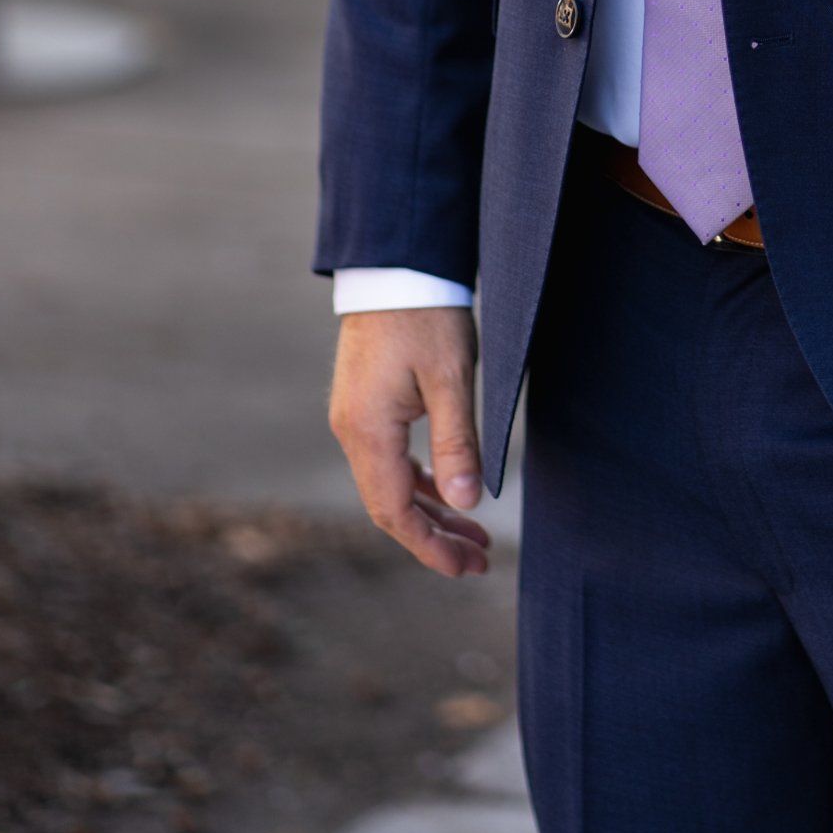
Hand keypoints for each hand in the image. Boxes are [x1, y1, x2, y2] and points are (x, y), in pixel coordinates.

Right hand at [330, 308, 491, 578]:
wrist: (396, 264)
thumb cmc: (426, 314)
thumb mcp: (451, 379)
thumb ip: (458, 444)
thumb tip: (468, 505)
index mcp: (369, 431)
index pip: (395, 512)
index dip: (430, 547)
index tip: (468, 567)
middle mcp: (352, 431)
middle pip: (390, 505)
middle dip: (435, 537)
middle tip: (481, 559)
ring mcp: (355, 417)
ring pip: (391, 484)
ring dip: (430, 511)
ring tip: (474, 533)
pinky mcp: (365, 403)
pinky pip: (390, 459)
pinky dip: (420, 481)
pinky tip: (448, 491)